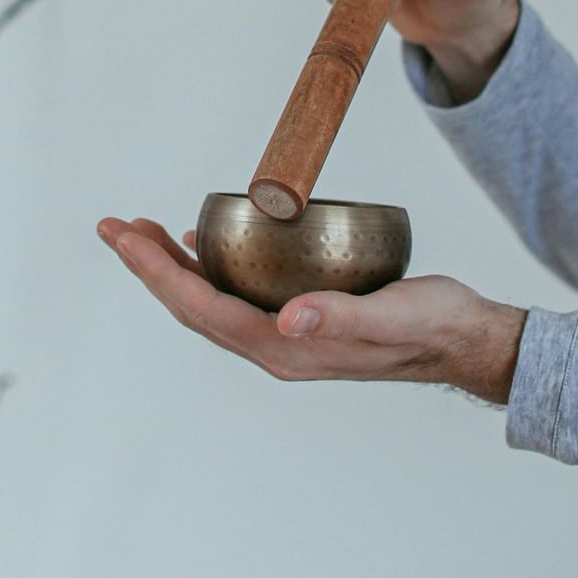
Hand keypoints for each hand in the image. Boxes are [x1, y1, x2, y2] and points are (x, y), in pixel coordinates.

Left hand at [96, 216, 525, 403]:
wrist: (462, 340)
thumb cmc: (430, 325)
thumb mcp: (388, 316)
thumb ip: (338, 318)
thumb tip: (287, 320)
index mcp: (284, 350)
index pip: (202, 309)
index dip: (158, 273)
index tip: (126, 238)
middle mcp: (275, 346)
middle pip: (194, 306)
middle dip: (150, 267)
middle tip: (115, 227)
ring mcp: (286, 334)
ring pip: (211, 300)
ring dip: (173, 268)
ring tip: (143, 233)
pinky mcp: (300, 317)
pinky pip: (239, 294)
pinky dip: (212, 267)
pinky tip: (202, 243)